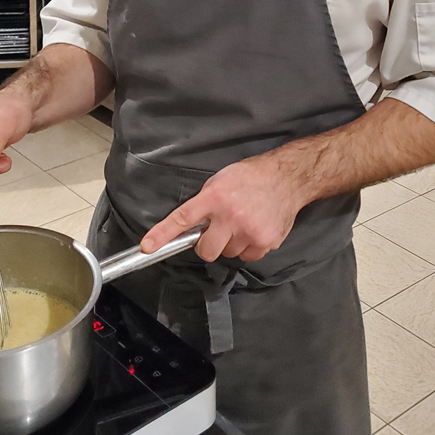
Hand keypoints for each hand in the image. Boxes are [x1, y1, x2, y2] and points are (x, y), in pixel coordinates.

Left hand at [140, 155, 304, 261]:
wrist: (287, 178)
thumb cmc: (251, 177)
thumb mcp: (221, 180)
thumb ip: (205, 202)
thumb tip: (191, 225)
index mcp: (215, 197)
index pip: (183, 218)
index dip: (163, 234)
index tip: (148, 246)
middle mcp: (231, 216)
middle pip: (206, 250)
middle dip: (207, 245)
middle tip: (217, 230)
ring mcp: (249, 232)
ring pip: (227, 254)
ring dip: (230, 243)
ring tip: (242, 223)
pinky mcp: (265, 243)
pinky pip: (247, 257)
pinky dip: (248, 247)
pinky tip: (255, 229)